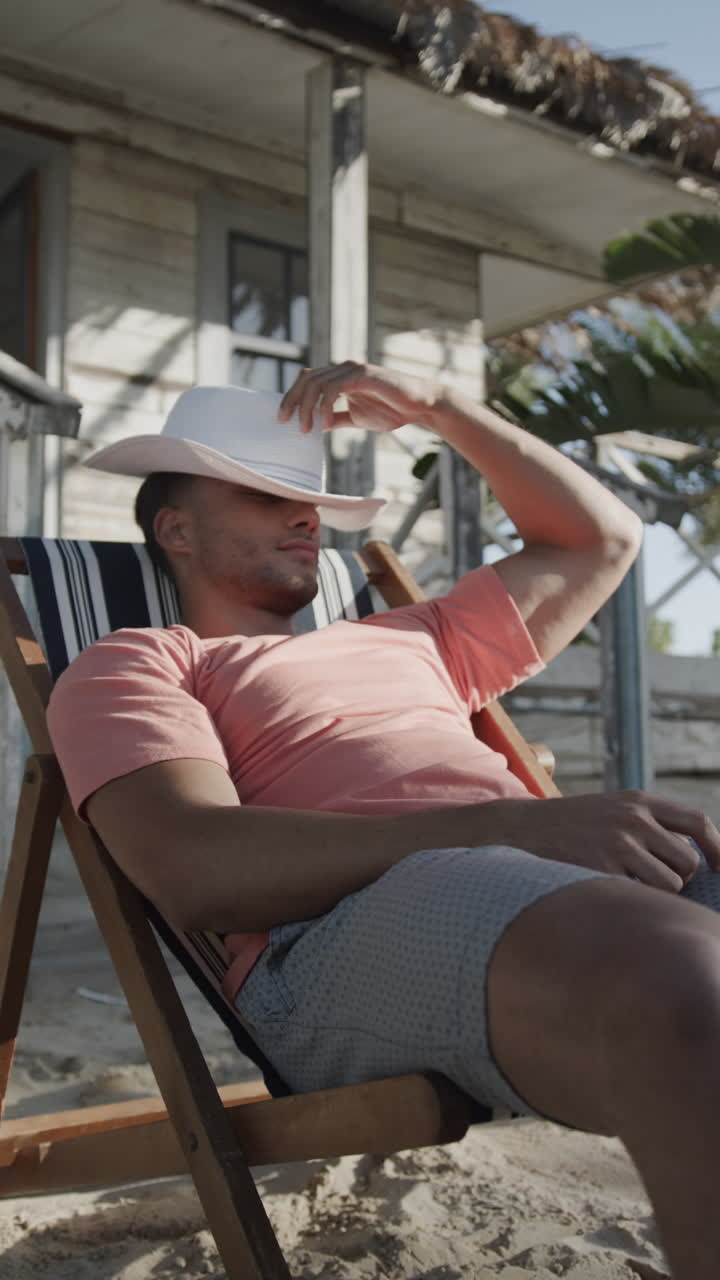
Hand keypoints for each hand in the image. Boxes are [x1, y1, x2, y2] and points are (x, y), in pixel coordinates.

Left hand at [278, 361, 445, 434]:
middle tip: (285, 421)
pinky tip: (325, 423)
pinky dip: (325, 406)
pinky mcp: (362, 375)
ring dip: (307, 407)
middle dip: (292, 400)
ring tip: (306, 428)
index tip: (283, 418)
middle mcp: (343, 369)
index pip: (307, 381)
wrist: (419, 406)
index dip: (292, 397)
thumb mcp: (357, 417)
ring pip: (317, 383)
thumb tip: (319, 425)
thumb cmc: (392, 410)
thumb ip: (338, 418)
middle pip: (306, 379)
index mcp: (339, 377)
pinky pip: (334, 388)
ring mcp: (352, 370)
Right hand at [482, 791, 719, 892]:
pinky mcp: (603, 866)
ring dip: (654, 892)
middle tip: (646, 879)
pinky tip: (605, 888)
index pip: (697, 822)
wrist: (519, 829)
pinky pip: (641, 896)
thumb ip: (648, 824)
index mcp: (639, 801)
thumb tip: (695, 858)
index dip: (718, 849)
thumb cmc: (570, 827)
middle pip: (688, 861)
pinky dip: (630, 900)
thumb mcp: (611, 810)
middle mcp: (634, 817)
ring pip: (670, 884)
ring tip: (622, 883)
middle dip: (675, 878)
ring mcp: (619, 841)